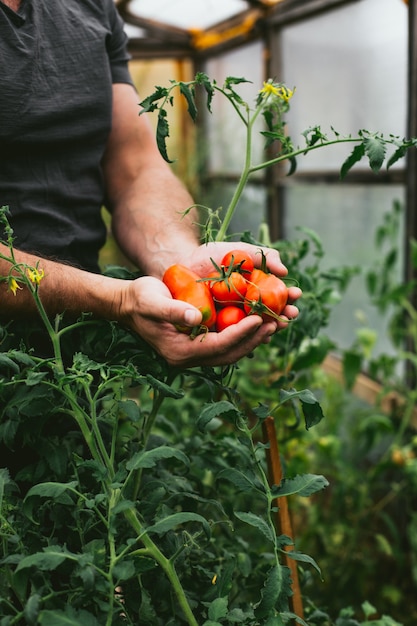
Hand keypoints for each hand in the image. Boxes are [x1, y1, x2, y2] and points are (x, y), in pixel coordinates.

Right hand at [118, 276, 279, 367]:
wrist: (128, 303)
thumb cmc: (139, 298)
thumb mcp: (152, 300)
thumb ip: (172, 310)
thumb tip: (197, 318)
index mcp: (179, 351)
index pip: (217, 346)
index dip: (240, 333)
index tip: (258, 319)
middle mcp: (188, 357)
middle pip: (228, 353)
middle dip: (252, 339)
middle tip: (273, 323)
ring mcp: (193, 353)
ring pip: (229, 351)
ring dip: (251, 339)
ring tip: (271, 324)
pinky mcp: (197, 344)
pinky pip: (225, 344)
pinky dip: (242, 335)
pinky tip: (256, 322)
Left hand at [182, 241, 301, 326]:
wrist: (180, 264)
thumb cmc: (211, 256)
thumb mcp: (239, 252)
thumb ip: (262, 256)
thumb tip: (284, 270)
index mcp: (256, 290)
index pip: (277, 296)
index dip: (289, 296)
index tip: (296, 294)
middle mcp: (247, 307)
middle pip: (271, 315)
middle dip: (283, 315)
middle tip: (291, 313)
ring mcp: (233, 320)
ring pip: (255, 329)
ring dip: (269, 329)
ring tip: (276, 325)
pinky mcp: (217, 330)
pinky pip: (233, 338)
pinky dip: (245, 338)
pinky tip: (255, 337)